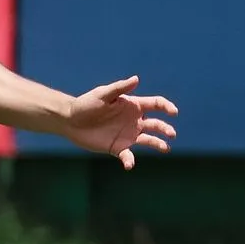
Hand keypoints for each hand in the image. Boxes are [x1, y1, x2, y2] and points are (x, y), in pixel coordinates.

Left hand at [61, 75, 177, 169]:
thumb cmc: (86, 104)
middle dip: (165, 129)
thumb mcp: (102, 94)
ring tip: (166, 148)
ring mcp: (127, 135)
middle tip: (171, 134)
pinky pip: (128, 156)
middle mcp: (134, 121)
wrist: (70, 121)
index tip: (173, 112)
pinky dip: (130, 161)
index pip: (156, 104)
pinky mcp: (117, 148)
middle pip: (156, 124)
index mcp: (133, 106)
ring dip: (158, 144)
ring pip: (149, 140)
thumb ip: (120, 88)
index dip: (167, 107)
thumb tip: (136, 79)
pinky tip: (129, 164)